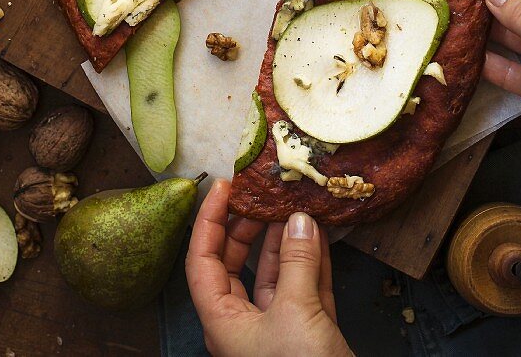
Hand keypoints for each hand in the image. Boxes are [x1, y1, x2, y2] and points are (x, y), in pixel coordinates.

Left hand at [186, 178, 352, 356]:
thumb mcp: (296, 314)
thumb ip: (297, 263)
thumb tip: (300, 219)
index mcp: (222, 321)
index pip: (202, 260)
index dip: (208, 220)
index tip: (224, 186)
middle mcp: (244, 324)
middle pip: (234, 263)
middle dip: (248, 226)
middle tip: (263, 194)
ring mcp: (277, 330)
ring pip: (273, 273)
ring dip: (285, 239)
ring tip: (295, 205)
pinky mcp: (308, 335)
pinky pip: (303, 288)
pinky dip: (311, 260)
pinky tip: (319, 233)